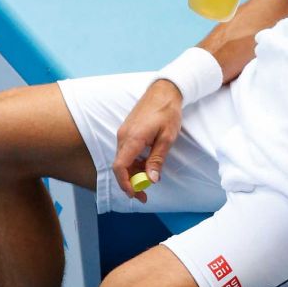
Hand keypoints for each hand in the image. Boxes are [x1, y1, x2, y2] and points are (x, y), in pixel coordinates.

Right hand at [112, 79, 182, 202]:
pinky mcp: (127, 131)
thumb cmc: (167, 112)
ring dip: (133, 173)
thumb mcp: (167, 138)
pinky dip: (134, 162)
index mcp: (133, 138)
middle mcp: (123, 136)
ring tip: (148, 181)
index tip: (135, 194)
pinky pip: (126, 152)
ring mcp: (124, 133)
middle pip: (120, 166)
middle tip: (143, 195)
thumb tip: (151, 180)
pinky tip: (146, 166)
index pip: (120, 166)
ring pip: (123, 160)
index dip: (125, 183)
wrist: (164, 91)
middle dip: (130, 183)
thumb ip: (157, 159)